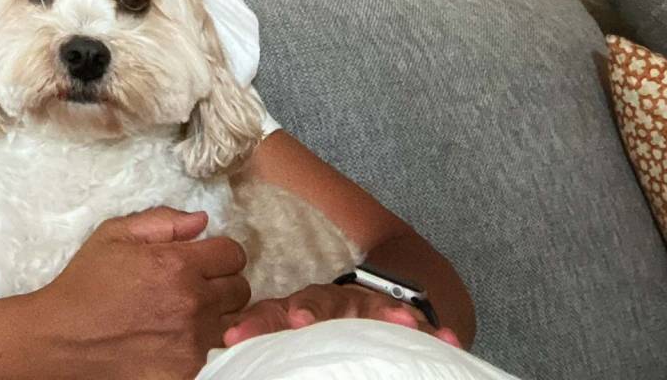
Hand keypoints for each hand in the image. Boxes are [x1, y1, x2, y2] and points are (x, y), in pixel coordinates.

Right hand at [27, 208, 249, 379]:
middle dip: (222, 281)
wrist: (65, 338)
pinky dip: (205, 342)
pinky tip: (180, 336)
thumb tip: (201, 221)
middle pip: (240, 288)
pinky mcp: (188, 369)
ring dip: (218, 313)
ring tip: (187, 311)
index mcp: (177, 265)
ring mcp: (193, 341)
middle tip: (194, 284)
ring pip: (235, 321)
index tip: (203, 258)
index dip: (219, 252)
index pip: (233, 254)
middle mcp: (193, 303)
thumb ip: (161, 221)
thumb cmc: (86, 283)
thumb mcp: (114, 235)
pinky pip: (217, 351)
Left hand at [222, 282, 461, 349]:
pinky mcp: (401, 319)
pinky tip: (449, 339)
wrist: (369, 300)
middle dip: (310, 311)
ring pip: (372, 307)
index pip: (269, 314)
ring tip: (399, 320)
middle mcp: (329, 304)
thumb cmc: (318, 329)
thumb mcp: (289, 332)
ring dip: (383, 312)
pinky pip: (419, 325)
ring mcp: (366, 308)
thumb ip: (265, 346)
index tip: (235, 336)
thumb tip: (218, 364)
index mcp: (297, 310)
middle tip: (301, 321)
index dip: (254, 325)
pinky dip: (433, 332)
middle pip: (318, 303)